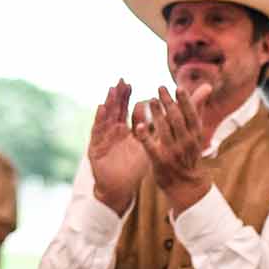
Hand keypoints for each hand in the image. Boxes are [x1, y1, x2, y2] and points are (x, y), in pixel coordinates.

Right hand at [86, 80, 146, 212]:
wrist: (118, 188)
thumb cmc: (133, 168)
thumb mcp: (149, 147)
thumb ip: (159, 133)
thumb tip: (171, 119)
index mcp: (127, 131)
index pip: (128, 111)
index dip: (129, 98)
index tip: (131, 84)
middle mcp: (115, 132)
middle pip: (117, 110)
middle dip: (119, 96)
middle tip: (122, 81)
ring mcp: (104, 139)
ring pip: (107, 117)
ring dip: (109, 103)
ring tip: (112, 89)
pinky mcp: (96, 148)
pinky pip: (98, 131)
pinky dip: (99, 119)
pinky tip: (101, 107)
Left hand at [131, 83, 212, 212]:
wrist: (185, 184)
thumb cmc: (189, 152)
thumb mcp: (196, 132)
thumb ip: (197, 108)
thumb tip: (207, 86)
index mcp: (195, 135)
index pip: (191, 115)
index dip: (185, 101)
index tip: (178, 87)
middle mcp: (186, 143)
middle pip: (177, 120)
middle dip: (169, 103)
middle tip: (160, 88)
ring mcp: (173, 153)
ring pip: (165, 130)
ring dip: (158, 114)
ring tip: (151, 100)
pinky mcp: (159, 161)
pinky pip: (151, 147)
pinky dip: (145, 137)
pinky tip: (139, 126)